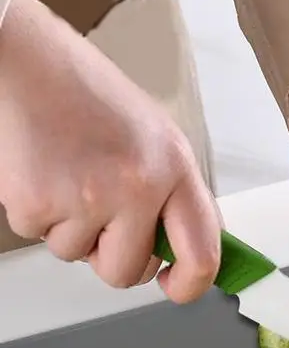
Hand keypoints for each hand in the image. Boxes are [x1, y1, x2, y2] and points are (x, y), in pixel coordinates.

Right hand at [0, 0, 221, 302]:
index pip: (203, 253)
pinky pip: (42, 238)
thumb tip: (189, 246)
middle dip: (115, 257)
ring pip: (79, 257)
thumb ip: (177, 195)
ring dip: (74, 230)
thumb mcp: (159, 139)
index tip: (177, 286)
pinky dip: (41, 215)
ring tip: (71, 177)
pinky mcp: (35, 205)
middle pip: (129, 272)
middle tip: (105, 218)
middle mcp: (136, 187)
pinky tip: (46, 173)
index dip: (191, 284)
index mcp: (174, 169)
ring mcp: (85, 199)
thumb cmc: (92, 96)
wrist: (26, 61)